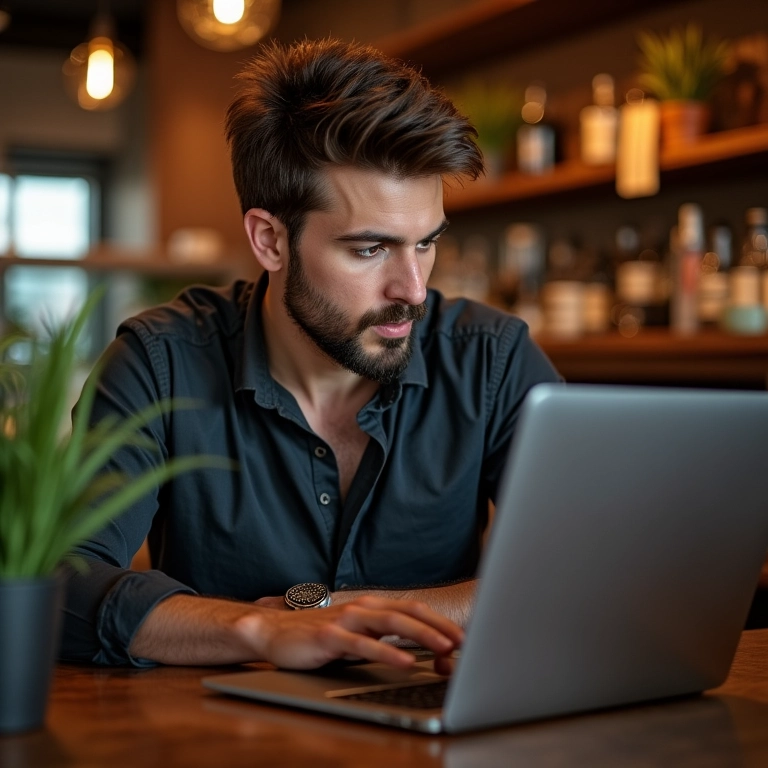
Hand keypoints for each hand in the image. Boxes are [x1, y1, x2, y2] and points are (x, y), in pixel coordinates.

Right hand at [236, 595, 462, 671]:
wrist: (274, 632)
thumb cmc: (318, 636)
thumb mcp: (355, 635)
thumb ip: (380, 638)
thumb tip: (415, 650)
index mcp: (371, 607)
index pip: (412, 609)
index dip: (439, 621)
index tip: (462, 635)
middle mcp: (362, 608)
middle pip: (408, 613)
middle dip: (439, 627)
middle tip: (463, 642)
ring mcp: (347, 620)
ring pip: (391, 623)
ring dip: (422, 635)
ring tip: (445, 648)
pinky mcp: (331, 636)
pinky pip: (364, 645)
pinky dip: (388, 653)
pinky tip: (405, 662)